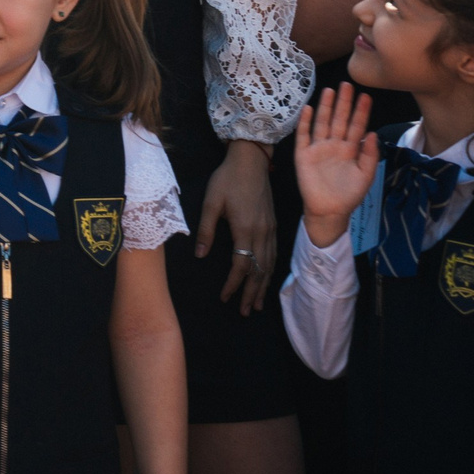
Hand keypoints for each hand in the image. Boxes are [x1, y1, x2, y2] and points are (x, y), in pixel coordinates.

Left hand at [197, 137, 276, 312]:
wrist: (251, 161)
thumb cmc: (227, 179)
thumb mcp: (211, 202)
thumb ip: (206, 230)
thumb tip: (199, 255)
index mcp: (245, 229)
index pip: (240, 265)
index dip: (233, 284)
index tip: (225, 298)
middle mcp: (262, 234)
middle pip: (258, 271)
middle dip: (250, 293)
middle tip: (244, 312)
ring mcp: (271, 231)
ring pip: (269, 266)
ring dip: (262, 287)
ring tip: (256, 304)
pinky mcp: (273, 226)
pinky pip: (273, 255)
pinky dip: (270, 272)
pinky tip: (266, 280)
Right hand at [294, 84, 377, 248]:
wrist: (329, 210)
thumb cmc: (349, 194)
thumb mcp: (366, 176)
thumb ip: (370, 155)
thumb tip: (372, 133)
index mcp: (350, 150)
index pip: (357, 126)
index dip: (361, 112)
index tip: (366, 96)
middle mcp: (334, 145)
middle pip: (339, 119)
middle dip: (344, 103)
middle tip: (348, 85)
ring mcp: (318, 148)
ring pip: (322, 123)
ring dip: (326, 107)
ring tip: (330, 91)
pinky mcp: (303, 154)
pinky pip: (303, 135)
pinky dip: (305, 122)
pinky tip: (307, 108)